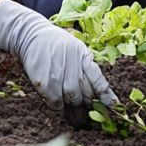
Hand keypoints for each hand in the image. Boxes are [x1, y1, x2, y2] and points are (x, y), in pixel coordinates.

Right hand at [0, 0, 116, 109]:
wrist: (31, 35)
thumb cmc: (56, 44)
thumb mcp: (76, 48)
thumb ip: (86, 66)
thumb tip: (99, 91)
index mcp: (84, 57)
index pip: (99, 80)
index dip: (107, 96)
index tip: (114, 106)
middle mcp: (73, 66)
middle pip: (86, 94)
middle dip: (87, 103)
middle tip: (87, 110)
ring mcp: (59, 75)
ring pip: (72, 99)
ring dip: (73, 105)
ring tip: (71, 105)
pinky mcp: (45, 82)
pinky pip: (56, 102)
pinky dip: (58, 104)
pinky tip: (56, 100)